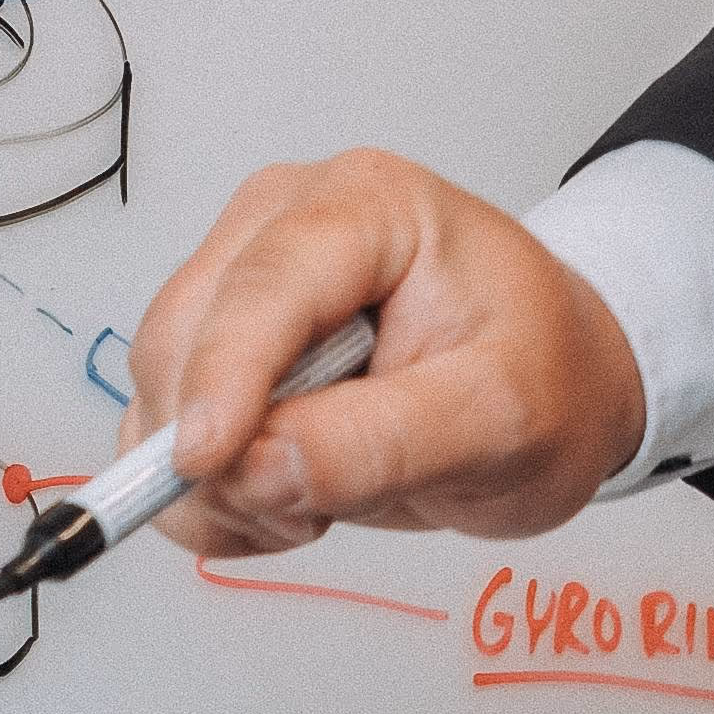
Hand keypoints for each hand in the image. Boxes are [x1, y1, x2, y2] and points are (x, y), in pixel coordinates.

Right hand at [126, 150, 649, 553]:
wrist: (557, 385)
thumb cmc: (547, 377)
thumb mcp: (505, 419)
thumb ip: (385, 442)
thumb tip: (256, 466)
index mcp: (366, 206)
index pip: (263, 285)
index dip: (222, 376)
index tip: (207, 463)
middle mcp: (283, 225)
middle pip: (184, 335)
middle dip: (223, 446)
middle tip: (314, 507)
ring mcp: (241, 283)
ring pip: (157, 390)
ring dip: (215, 480)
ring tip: (320, 497)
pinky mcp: (217, 347)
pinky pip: (156, 431)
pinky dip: (203, 495)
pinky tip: (282, 499)